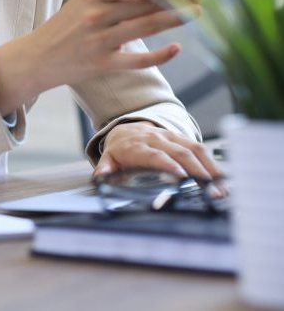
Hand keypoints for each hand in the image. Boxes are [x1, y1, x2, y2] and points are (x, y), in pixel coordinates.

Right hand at [0, 0, 197, 114]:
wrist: (37, 58)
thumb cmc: (64, 26)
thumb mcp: (81, 0)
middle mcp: (96, 16)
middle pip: (146, 5)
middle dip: (177, 0)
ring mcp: (100, 41)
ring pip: (146, 27)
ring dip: (176, 20)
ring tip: (197, 14)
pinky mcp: (103, 64)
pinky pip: (138, 59)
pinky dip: (160, 54)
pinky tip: (176, 48)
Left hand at [93, 121, 221, 179]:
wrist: (126, 129)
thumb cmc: (120, 150)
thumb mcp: (109, 158)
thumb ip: (106, 168)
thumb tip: (99, 176)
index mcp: (137, 146)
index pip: (154, 155)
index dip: (168, 164)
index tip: (182, 176)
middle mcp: (156, 139)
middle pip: (179, 153)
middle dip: (197, 171)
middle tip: (211, 191)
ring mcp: (170, 137)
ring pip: (193, 149)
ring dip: (210, 168)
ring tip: (222, 188)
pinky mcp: (181, 138)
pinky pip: (199, 148)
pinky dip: (212, 163)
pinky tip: (222, 179)